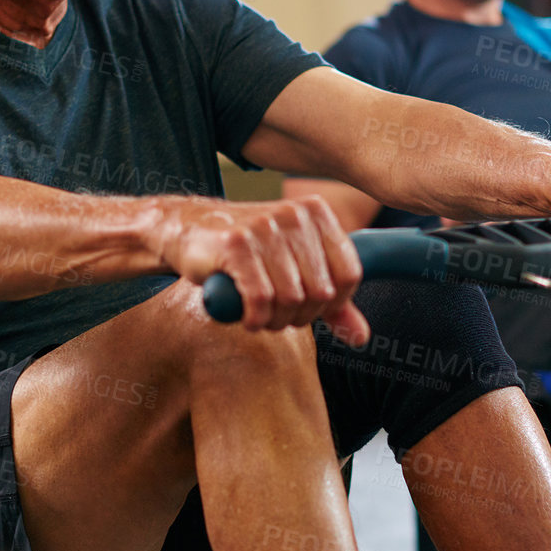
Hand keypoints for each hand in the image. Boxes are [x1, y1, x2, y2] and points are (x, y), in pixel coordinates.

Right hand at [152, 195, 368, 342]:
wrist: (188, 231)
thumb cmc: (248, 253)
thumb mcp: (296, 271)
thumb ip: (332, 303)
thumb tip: (361, 338)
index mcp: (317, 212)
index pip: (350, 274)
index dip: (331, 304)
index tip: (307, 308)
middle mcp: (294, 214)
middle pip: (321, 292)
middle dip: (300, 316)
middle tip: (276, 314)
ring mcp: (264, 226)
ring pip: (291, 299)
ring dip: (274, 321)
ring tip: (260, 314)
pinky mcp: (235, 244)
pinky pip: (261, 299)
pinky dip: (255, 319)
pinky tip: (246, 317)